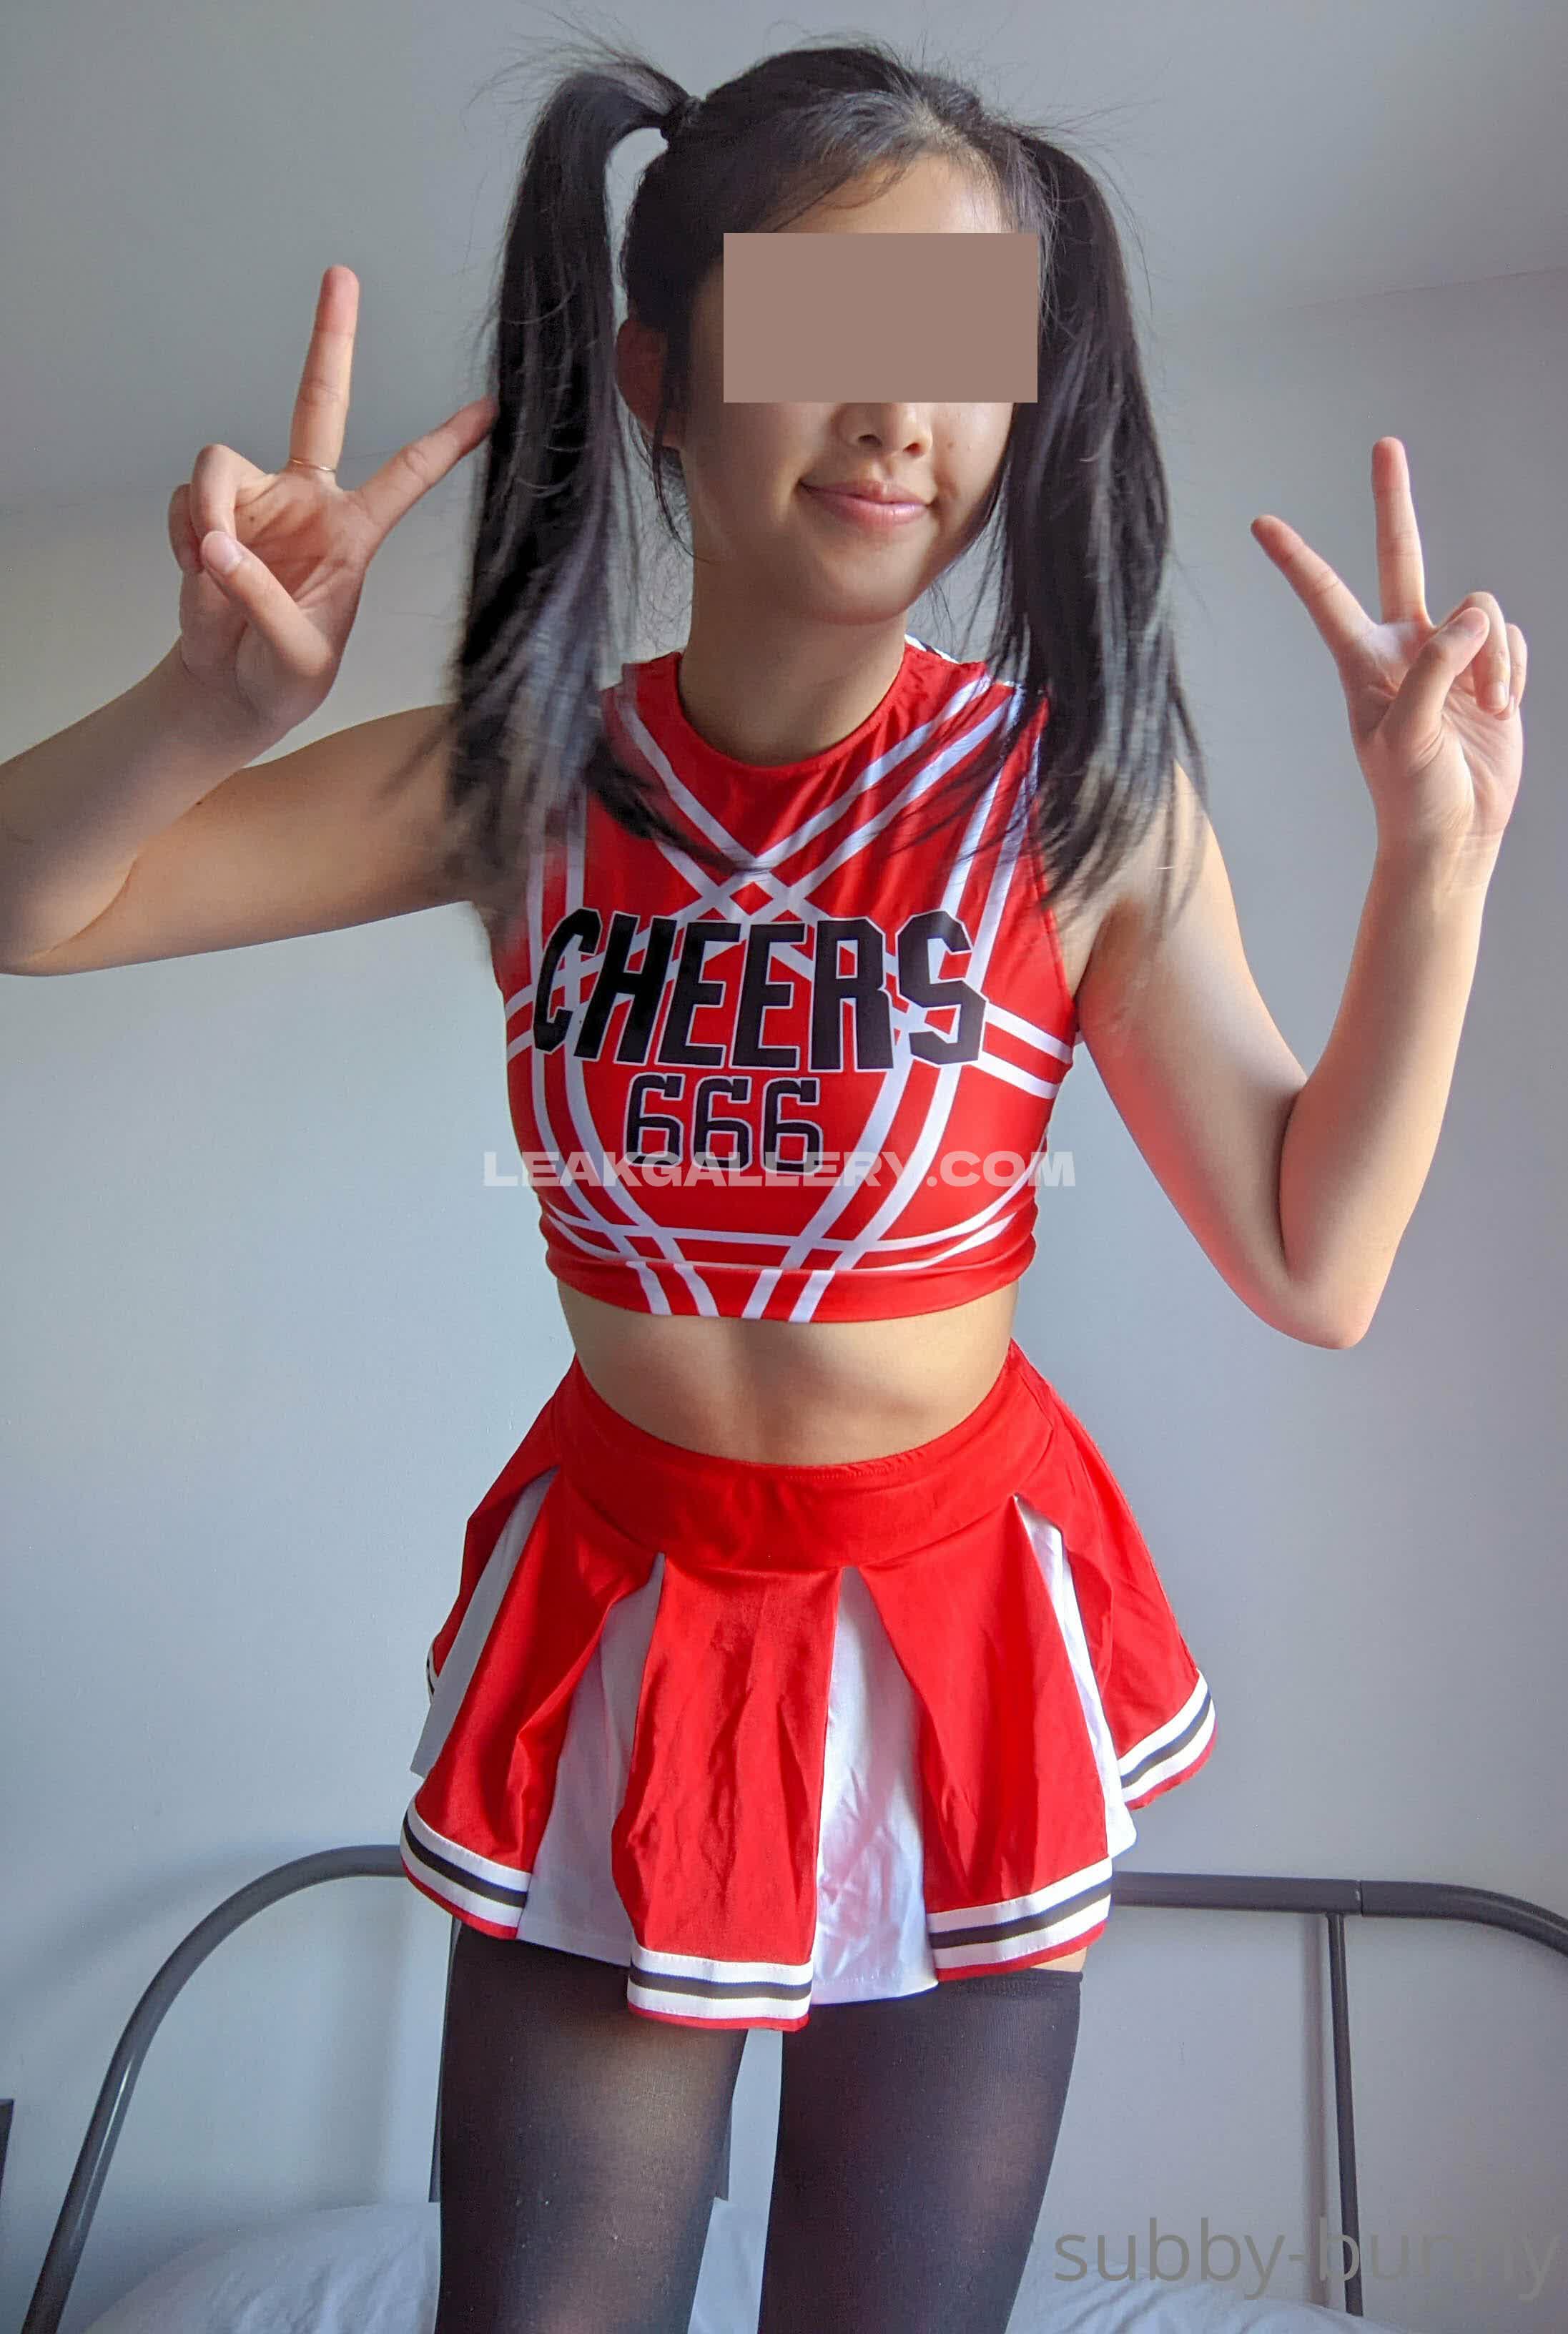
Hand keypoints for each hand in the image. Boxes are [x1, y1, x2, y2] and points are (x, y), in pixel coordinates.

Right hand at [168, 264, 496, 738]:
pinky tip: (197, 573)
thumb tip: (219, 547)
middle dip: (330, 339)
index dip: (446, 443)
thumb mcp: (295, 654)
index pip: (406, 478)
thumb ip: (262, 600)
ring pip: (218, 465)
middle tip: (342, 275)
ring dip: (205, 513)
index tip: (490, 407)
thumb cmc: (283, 675)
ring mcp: (257, 500)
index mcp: (353, 533)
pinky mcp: (210, 509)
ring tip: (209, 569)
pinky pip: (186, 501)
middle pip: (319, 402)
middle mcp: (307, 499)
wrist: (231, 688)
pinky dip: (183, 537)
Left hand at [1250, 438, 1525, 864]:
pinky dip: (1512, 670)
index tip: (1260, 523)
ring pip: (1481, 611)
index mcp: (1363, 663)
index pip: (1326, 597)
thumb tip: (1475, 613)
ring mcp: (1450, 655)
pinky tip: (1500, 710)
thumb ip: (1435, 668)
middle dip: (1394, 501)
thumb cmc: (1413, 794)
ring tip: (1487, 708)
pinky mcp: (1491, 668)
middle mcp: (1404, 647)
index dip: (1297, 559)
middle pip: (1400, 557)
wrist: (1456, 832)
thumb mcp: (1409, 734)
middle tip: (1386, 444)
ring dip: (1492, 658)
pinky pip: (1510, 639)